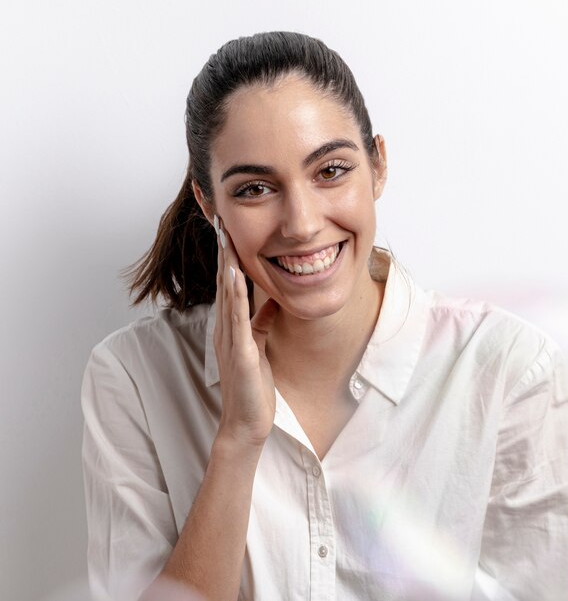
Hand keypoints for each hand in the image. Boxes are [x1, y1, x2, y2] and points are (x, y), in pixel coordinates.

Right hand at [212, 216, 278, 448]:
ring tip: (225, 236)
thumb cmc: (252, 386)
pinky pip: (237, 318)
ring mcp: (230, 339)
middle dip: (223, 249)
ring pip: (227, 294)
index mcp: (231, 325)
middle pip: (224, 281)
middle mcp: (225, 328)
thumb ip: (262, 320)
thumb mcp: (259, 344)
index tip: (228, 228)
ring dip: (226, 263)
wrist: (246, 423)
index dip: (228, 254)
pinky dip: (236, 294)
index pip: (229, 282)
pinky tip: (236, 274)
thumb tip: (272, 299)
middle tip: (219, 219)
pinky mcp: (239, 352)